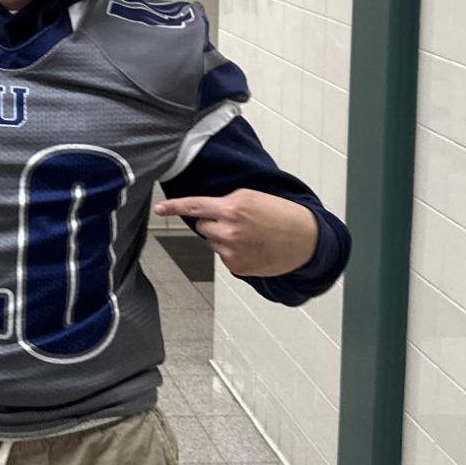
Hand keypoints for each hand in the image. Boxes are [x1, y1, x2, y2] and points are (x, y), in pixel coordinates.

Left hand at [154, 189, 317, 276]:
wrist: (305, 240)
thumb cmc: (280, 214)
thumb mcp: (252, 197)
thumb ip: (226, 202)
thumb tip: (206, 212)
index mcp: (232, 209)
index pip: (195, 207)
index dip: (174, 207)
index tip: (160, 208)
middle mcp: (229, 231)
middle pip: (201, 226)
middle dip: (212, 223)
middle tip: (235, 222)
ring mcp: (232, 252)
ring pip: (212, 242)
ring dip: (223, 238)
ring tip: (248, 235)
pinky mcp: (237, 267)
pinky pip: (223, 256)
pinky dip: (232, 252)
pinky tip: (251, 247)